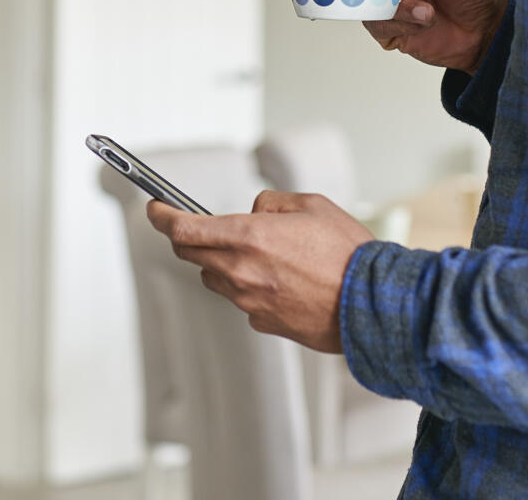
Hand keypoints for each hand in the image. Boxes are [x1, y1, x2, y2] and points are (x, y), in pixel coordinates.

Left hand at [146, 191, 372, 353]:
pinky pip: (242, 299)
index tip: (154, 209)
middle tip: (197, 225)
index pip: (184, 228)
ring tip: (260, 253)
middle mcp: (241, 271)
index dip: (161, 216)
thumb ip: (271, 204)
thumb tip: (253, 213)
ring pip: (215, 276)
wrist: (373, 306)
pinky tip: (280, 280)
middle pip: (191, 253)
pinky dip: (249, 286)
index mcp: (249, 237)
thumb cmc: (348, 254)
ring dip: (221, 261)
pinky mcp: (262, 323)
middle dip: (187, 236)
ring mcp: (249, 301)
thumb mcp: (311, 205)